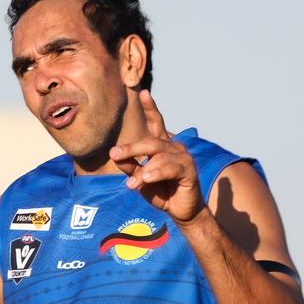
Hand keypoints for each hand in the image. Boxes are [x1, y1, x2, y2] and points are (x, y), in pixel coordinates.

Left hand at [110, 91, 204, 224]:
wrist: (179, 211)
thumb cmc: (161, 193)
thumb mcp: (141, 180)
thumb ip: (130, 167)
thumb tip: (115, 155)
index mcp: (163, 147)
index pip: (156, 124)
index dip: (151, 108)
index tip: (143, 92)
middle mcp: (174, 147)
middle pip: (151, 142)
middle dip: (132, 148)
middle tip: (114, 154)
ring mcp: (183, 158)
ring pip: (160, 156)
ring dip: (143, 170)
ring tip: (131, 185)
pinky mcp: (189, 171)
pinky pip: (171, 168)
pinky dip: (157, 173)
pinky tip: (146, 179)